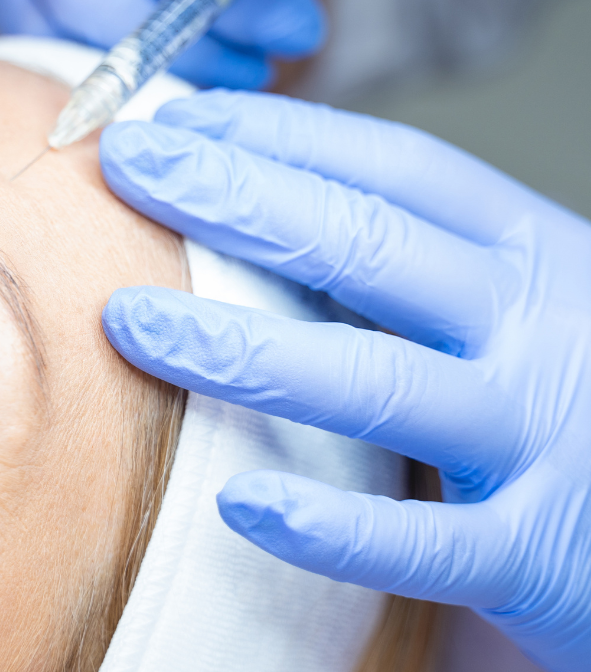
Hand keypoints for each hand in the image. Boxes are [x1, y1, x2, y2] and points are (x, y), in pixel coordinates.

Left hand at [97, 91, 590, 671]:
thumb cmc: (577, 395)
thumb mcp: (520, 302)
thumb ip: (415, 264)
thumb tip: (261, 207)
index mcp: (531, 253)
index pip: (395, 169)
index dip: (281, 136)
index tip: (178, 119)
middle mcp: (538, 327)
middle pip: (371, 246)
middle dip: (238, 199)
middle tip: (126, 163)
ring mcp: (541, 437)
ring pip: (377, 383)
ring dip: (243, 349)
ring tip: (128, 321)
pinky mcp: (537, 552)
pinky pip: (421, 543)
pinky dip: (329, 527)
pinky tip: (237, 504)